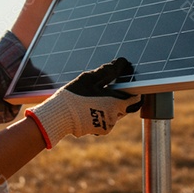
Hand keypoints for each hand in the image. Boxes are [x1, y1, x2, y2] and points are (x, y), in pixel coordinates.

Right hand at [25, 58, 140, 148]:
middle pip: (126, 104)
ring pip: (116, 111)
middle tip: (107, 85)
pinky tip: (91, 105)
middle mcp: (114, 117)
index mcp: (115, 104)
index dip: (133, 88)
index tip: (126, 81)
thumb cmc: (73, 96)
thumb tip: (122, 62)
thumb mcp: (89, 78)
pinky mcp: (100, 130)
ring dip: (111, 103)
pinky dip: (103, 111)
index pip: (136, 97)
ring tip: (95, 95)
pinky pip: (107, 118)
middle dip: (120, 95)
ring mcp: (107, 125)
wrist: (57, 118)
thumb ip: (108, 70)